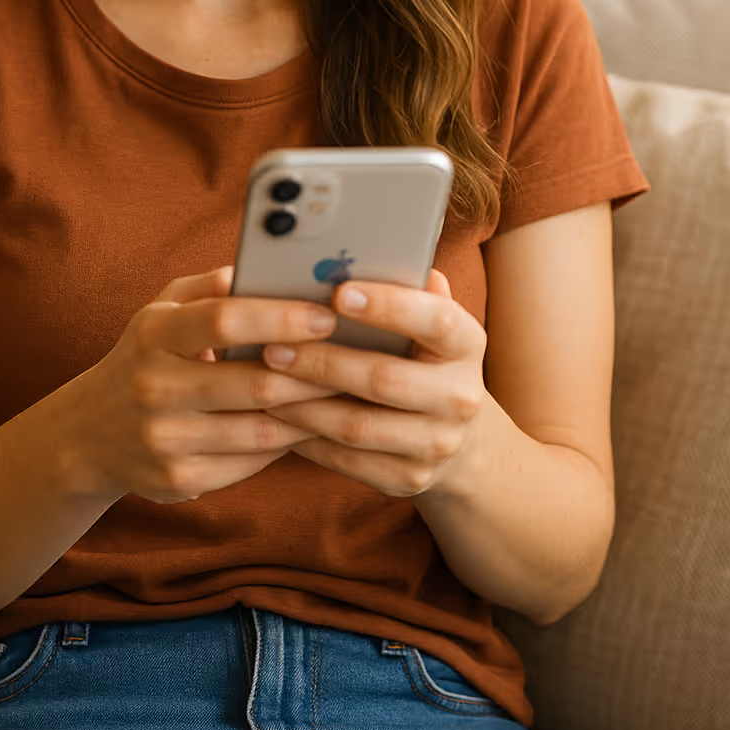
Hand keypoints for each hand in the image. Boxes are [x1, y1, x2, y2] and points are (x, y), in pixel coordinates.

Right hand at [63, 265, 341, 505]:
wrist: (89, 433)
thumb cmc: (146, 357)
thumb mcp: (162, 311)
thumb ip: (209, 287)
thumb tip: (262, 265)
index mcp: (154, 334)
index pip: (223, 320)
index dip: (280, 318)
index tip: (326, 315)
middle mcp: (154, 387)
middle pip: (252, 382)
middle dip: (313, 372)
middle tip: (358, 360)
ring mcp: (165, 438)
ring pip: (260, 428)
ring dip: (310, 413)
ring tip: (346, 394)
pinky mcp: (178, 479)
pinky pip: (251, 462)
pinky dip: (285, 444)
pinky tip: (309, 427)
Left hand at [258, 270, 487, 498]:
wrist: (461, 441)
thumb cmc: (425, 359)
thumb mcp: (429, 324)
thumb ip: (406, 290)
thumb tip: (368, 251)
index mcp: (467, 344)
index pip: (436, 320)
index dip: (389, 306)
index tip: (338, 292)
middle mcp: (460, 397)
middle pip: (384, 379)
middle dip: (322, 361)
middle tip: (272, 345)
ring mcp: (436, 445)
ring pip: (357, 426)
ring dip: (302, 403)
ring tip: (263, 379)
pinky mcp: (408, 478)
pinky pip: (347, 458)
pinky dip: (306, 436)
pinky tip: (276, 414)